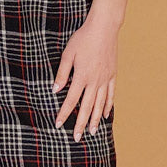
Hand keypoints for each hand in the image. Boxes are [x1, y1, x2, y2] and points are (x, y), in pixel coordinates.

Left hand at [52, 16, 119, 140]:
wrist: (104, 28)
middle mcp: (94, 81)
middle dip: (80, 123)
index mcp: (81, 76)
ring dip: (95, 120)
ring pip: (100, 104)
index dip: (64, 113)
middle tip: (76, 138)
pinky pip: (110, 95)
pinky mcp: (112, 75)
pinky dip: (108, 106)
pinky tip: (106, 115)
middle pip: (86, 107)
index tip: (58, 125)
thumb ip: (62, 73)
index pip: (70, 100)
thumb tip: (55, 90)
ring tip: (92, 132)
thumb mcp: (68, 54)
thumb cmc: (83, 39)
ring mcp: (105, 79)